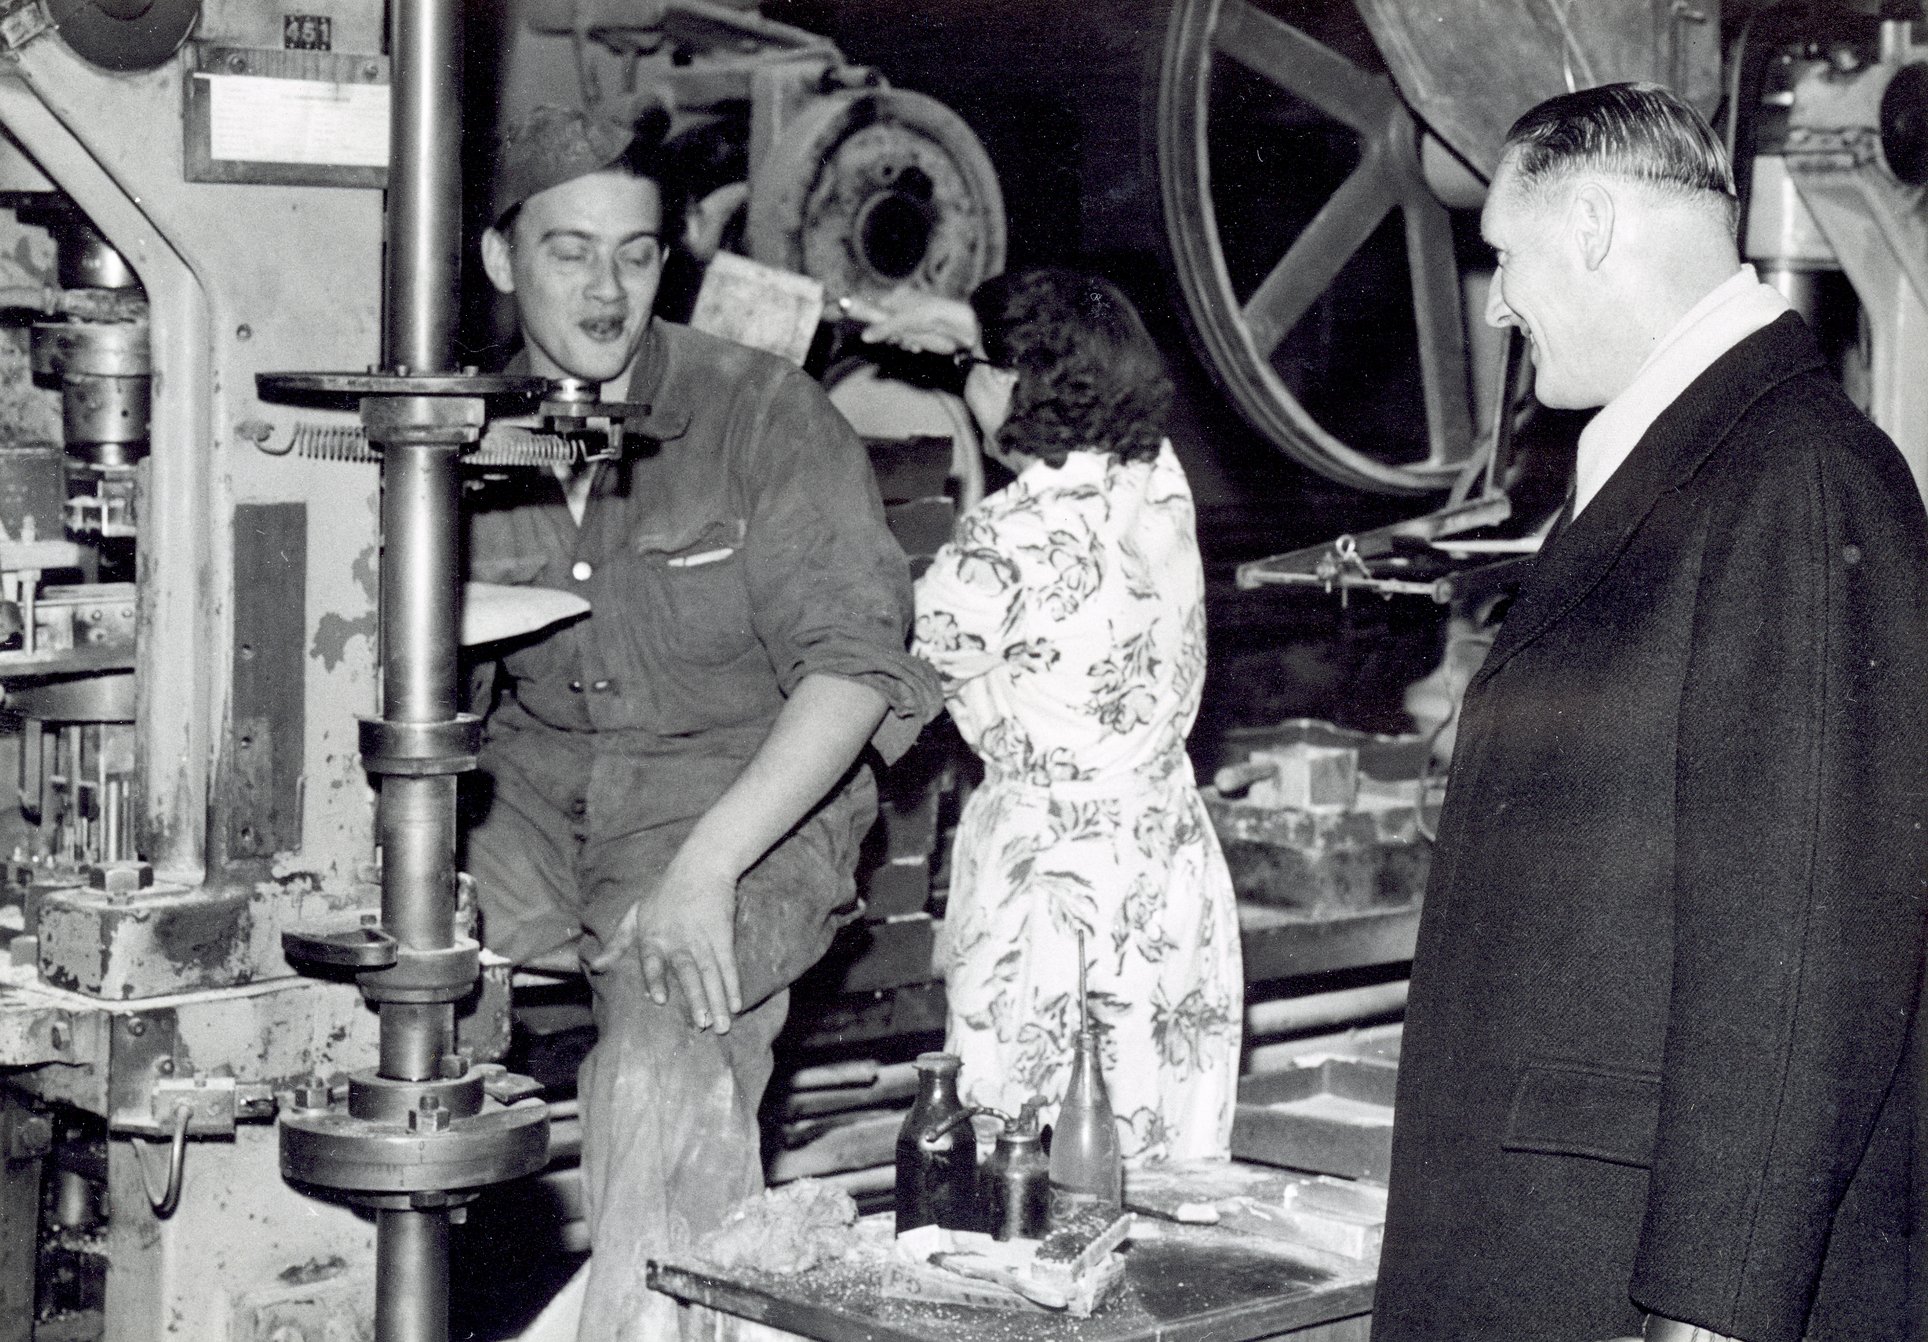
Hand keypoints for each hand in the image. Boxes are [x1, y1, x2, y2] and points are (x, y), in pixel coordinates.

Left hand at [587, 849, 741, 1032]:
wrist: (700, 867)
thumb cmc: (664, 892)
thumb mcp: (635, 913)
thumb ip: (617, 943)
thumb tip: (596, 966)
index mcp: (653, 937)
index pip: (653, 962)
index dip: (657, 979)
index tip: (660, 999)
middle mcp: (678, 941)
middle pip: (688, 973)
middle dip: (697, 999)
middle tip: (703, 1024)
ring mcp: (703, 940)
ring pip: (711, 974)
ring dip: (718, 1000)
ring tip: (723, 1025)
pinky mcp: (723, 936)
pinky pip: (728, 964)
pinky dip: (733, 985)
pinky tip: (737, 1004)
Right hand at [841, 290, 979, 355]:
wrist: (962, 328)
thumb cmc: (935, 315)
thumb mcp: (906, 321)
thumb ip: (884, 328)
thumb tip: (864, 337)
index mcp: (897, 297)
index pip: (872, 307)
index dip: (865, 318)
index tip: (855, 323)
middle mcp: (902, 308)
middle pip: (881, 325)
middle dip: (888, 335)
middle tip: (897, 337)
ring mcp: (910, 322)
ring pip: (893, 337)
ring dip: (900, 342)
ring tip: (912, 341)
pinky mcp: (918, 334)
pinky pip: (905, 343)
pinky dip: (910, 346)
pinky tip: (918, 345)